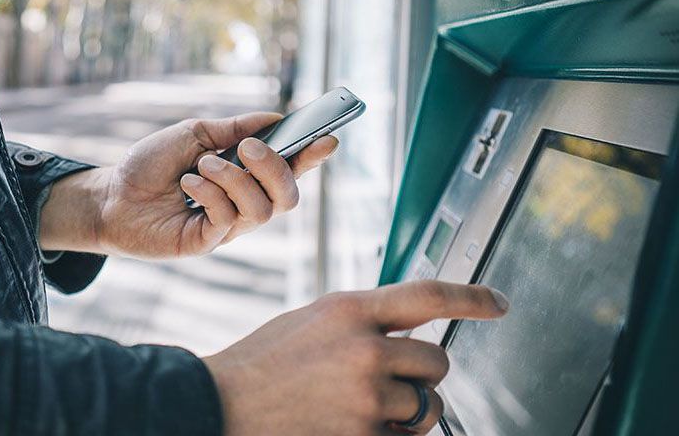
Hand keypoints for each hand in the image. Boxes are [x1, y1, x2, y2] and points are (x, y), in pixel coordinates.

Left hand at [38, 112, 337, 257]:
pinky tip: (189, 183)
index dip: (313, 157)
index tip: (328, 137)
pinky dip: (212, 193)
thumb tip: (275, 118)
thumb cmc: (152, 165)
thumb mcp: (194, 134)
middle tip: (248, 148)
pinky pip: (228, 219)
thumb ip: (234, 128)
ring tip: (203, 164)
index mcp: (247, 176)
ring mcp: (228, 226)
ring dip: (234, 179)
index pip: (292, 169)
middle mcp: (244, 203)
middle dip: (275, 168)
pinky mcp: (207, 242)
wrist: (112, 194)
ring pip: (263, 210)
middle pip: (289, 197)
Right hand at [203, 280, 509, 435]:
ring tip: (360, 406)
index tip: (498, 304)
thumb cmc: (264, 362)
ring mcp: (366, 398)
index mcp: (350, 310)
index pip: (429, 295)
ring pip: (428, 406)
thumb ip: (363, 320)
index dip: (472, 297)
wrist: (221, 404)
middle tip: (385, 380)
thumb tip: (409, 327)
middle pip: (437, 362)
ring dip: (409, 411)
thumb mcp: (314, 320)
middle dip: (420, 374)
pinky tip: (352, 425)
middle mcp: (365, 350)